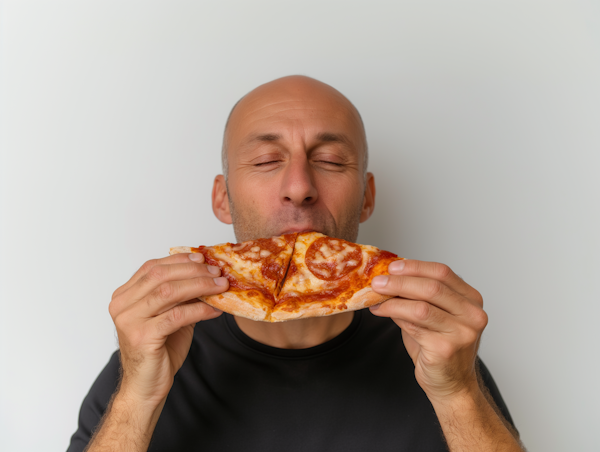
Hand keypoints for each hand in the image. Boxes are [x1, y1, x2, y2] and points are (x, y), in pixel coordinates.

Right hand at [108, 252, 228, 406]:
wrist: (146, 387)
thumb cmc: (158, 352)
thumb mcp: (171, 316)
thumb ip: (181, 295)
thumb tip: (208, 274)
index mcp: (124, 296)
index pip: (152, 267)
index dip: (179, 260)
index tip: (203, 258)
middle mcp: (121, 305)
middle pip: (160, 276)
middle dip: (193, 270)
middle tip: (217, 272)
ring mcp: (129, 320)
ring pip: (168, 292)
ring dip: (200, 286)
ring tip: (220, 287)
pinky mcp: (141, 336)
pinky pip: (176, 315)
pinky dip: (199, 310)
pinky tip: (215, 310)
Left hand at [369, 259, 487, 402]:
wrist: (452, 385)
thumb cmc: (440, 347)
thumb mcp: (433, 315)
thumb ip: (418, 296)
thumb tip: (389, 277)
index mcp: (471, 300)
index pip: (443, 273)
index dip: (415, 267)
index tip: (393, 266)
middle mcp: (472, 314)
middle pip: (432, 287)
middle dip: (400, 281)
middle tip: (378, 281)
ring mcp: (462, 332)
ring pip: (421, 306)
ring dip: (393, 299)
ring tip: (375, 296)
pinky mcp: (446, 348)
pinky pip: (413, 325)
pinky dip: (393, 315)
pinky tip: (381, 311)